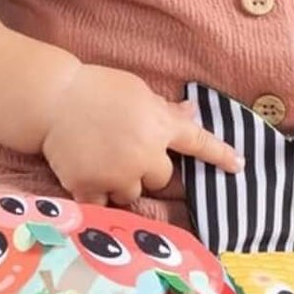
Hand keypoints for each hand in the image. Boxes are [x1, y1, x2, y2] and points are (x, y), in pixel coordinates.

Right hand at [39, 63, 241, 206]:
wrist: (54, 100)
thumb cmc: (97, 88)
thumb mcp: (137, 92)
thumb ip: (164, 110)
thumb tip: (192, 114)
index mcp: (159, 127)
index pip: (198, 142)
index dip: (219, 154)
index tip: (239, 165)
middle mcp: (144, 155)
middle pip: (161, 177)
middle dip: (147, 168)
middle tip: (123, 149)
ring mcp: (118, 175)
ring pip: (132, 193)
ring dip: (122, 183)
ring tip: (100, 159)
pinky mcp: (90, 188)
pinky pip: (103, 204)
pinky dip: (97, 195)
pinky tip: (85, 177)